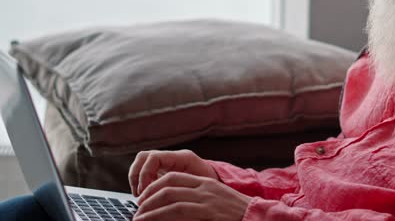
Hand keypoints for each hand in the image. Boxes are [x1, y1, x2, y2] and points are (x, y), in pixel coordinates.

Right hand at [128, 149, 218, 195]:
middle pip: (144, 157)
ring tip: (140, 195)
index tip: (145, 191)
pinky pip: (145, 171)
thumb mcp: (201, 189)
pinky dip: (141, 182)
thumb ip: (185, 192)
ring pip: (141, 162)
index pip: (154, 158)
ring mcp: (166, 163)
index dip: (146, 174)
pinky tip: (146, 196)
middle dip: (137, 176)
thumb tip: (169, 204)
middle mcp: (172, 157)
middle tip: (140, 194)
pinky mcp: (163, 171)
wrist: (220, 189)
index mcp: (183, 158)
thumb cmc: (212, 190)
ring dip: (136, 178)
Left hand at [133, 172, 250, 220]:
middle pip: (167, 185)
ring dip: (150, 209)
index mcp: (205, 182)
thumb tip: (174, 208)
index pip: (172, 177)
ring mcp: (207, 198)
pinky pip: (179, 211)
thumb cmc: (237, 213)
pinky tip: (152, 220)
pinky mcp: (209, 211)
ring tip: (139, 218)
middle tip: (137, 210)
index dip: (153, 187)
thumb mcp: (216, 202)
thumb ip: (197, 200)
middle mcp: (204, 187)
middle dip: (148, 197)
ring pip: (169, 197)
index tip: (143, 199)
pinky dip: (162, 215)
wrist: (257, 216)